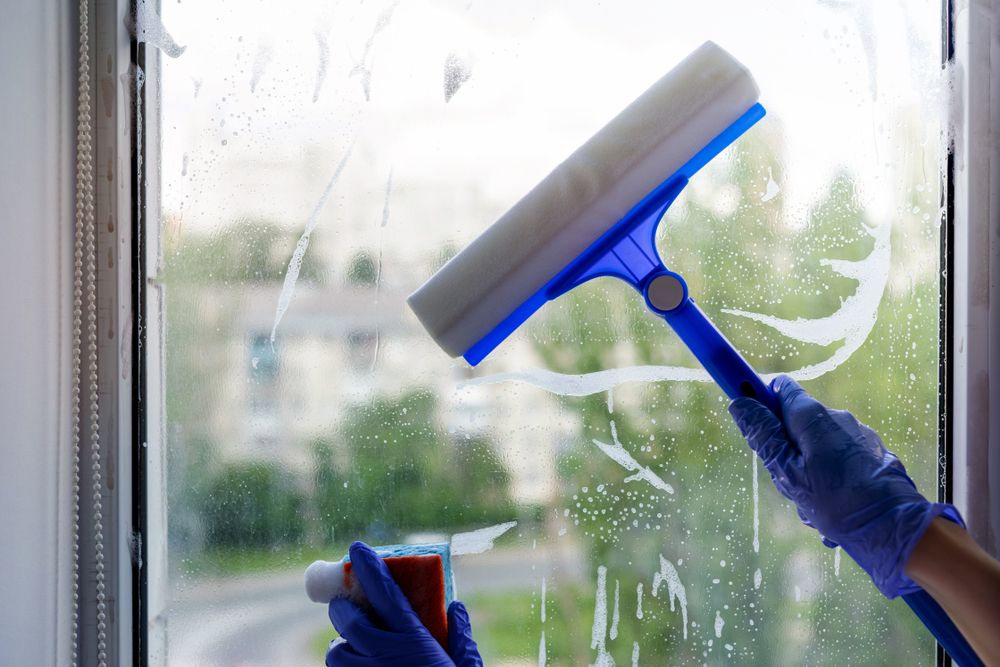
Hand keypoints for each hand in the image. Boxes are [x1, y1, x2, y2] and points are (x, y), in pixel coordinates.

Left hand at [326, 542, 482, 666]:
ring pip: (336, 654)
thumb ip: (462, 638)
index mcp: (413, 641)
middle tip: (347, 605)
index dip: (369, 567)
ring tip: (354, 647)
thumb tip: (457, 607)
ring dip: (342, 646)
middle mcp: (384, 657)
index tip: (356, 548)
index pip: (384, 593)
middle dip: (343, 608)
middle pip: (348, 621)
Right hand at [728, 375, 962, 597]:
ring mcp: (859, 435)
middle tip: (787, 483)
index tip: (754, 425)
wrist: (894, 529)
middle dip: (785, 451)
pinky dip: (832, 480)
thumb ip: (763, 436)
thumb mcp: (787, 471)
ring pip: (817, 447)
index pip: (779, 388)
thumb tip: (740, 403)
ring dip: (809, 471)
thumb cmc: (837, 502)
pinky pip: (840, 461)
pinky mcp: (874, 454)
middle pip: (796, 424)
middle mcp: (838, 417)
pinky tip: (834, 509)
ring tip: (814, 506)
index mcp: (812, 416)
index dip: (762, 402)